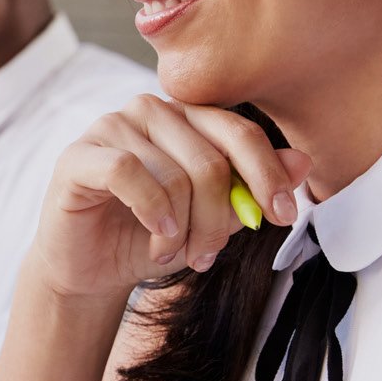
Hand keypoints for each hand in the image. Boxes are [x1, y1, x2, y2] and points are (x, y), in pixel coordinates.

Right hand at [31, 95, 310, 300]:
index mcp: (185, 117)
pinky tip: (156, 236)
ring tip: (171, 254)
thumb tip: (302, 163)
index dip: (267, 175)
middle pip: (210, 161)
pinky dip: (152, 211)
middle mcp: (149, 111)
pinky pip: (128, 173)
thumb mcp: (210, 219)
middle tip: (207, 256)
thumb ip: (248, 190)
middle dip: (218, 220)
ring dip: (181, 230)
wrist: (91, 270)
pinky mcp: (78, 155)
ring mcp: (110, 127)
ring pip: (174, 175)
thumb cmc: (148, 238)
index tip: (282, 216)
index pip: (239, 132)